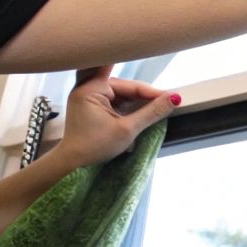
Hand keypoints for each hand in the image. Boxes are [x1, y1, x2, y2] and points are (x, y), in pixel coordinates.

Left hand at [52, 65, 178, 169]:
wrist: (72, 161)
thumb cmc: (96, 146)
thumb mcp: (127, 130)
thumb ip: (151, 112)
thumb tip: (174, 98)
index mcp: (91, 89)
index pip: (129, 85)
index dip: (151, 92)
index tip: (172, 97)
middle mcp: (87, 87)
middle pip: (124, 85)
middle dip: (144, 93)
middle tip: (165, 100)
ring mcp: (88, 94)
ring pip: (120, 91)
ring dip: (136, 97)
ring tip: (156, 103)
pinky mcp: (90, 103)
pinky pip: (113, 97)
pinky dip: (127, 102)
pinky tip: (140, 107)